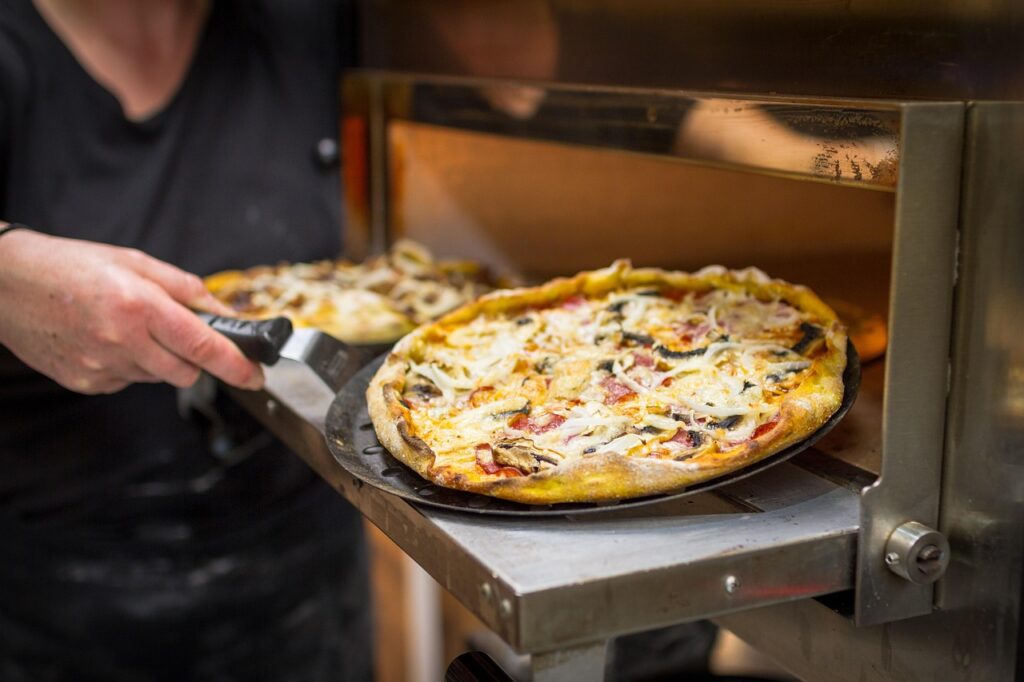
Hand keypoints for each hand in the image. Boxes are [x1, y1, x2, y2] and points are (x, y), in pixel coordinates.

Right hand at [0, 230, 263, 393]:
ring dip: (158, 359)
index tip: (256, 375)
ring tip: (128, 326)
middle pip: (187, 372)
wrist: (5, 285)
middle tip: (176, 331)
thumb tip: (225, 312)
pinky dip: (130, 365)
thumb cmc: (70, 266)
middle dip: (194, 357)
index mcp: (139, 306)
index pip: (203, 345)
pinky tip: (106, 340)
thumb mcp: (136, 262)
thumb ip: (187, 289)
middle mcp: (121, 341)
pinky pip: (129, 381)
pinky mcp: (86, 383)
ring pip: (158, 377)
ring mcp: (101, 367)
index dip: (236, 364)